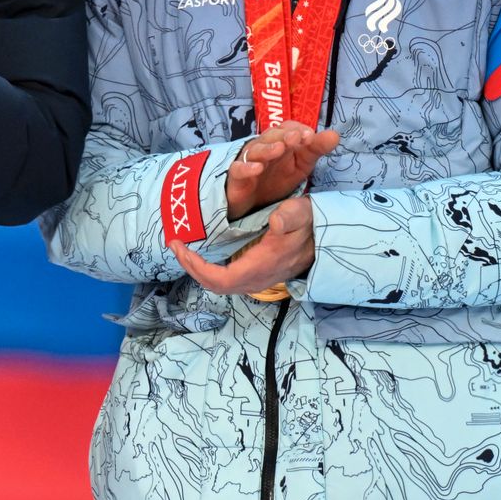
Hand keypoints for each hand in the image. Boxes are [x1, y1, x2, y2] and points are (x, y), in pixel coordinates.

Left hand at [173, 196, 314, 295]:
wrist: (326, 240)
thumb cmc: (310, 226)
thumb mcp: (302, 215)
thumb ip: (291, 216)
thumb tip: (276, 220)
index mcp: (261, 267)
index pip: (220, 279)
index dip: (197, 267)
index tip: (181, 247)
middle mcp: (256, 279)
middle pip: (213, 284)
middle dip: (191, 266)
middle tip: (174, 244)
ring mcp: (255, 280)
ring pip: (218, 283)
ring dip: (198, 267)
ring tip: (182, 247)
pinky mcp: (255, 275)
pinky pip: (225, 278)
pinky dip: (208, 267)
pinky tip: (201, 251)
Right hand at [226, 124, 339, 219]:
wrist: (252, 203)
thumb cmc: (277, 178)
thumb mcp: (301, 164)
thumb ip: (316, 149)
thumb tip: (335, 135)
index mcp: (280, 142)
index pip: (287, 128)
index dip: (298, 129)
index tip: (310, 136)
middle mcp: (264, 147)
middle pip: (271, 136)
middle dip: (284, 135)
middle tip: (297, 138)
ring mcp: (249, 161)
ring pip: (256, 150)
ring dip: (268, 148)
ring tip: (279, 149)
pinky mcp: (237, 177)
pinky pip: (239, 169)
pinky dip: (246, 167)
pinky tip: (257, 168)